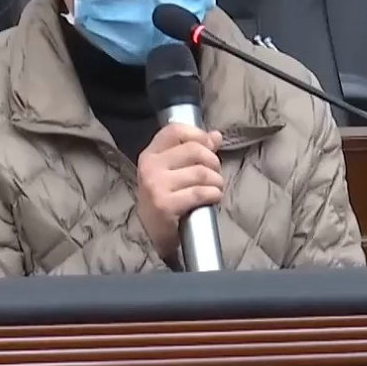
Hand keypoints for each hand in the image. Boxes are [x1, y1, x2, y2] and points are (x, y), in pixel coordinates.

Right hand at [136, 124, 223, 258]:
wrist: (154, 235)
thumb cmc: (167, 199)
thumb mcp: (174, 171)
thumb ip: (194, 150)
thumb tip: (216, 135)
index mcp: (151, 153)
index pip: (175, 130)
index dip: (198, 135)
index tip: (210, 147)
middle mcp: (150, 166)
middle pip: (194, 150)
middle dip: (213, 162)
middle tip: (215, 174)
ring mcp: (155, 185)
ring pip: (200, 172)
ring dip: (216, 181)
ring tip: (215, 188)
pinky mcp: (164, 205)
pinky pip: (199, 193)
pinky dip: (213, 194)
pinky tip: (213, 198)